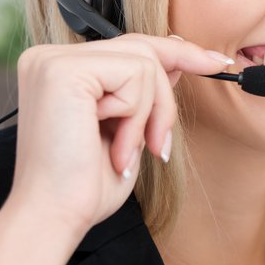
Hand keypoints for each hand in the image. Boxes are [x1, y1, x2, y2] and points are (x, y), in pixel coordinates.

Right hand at [2, 34, 230, 236]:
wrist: (54, 218)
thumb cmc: (83, 186)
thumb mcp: (125, 130)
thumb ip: (142, 92)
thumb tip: (176, 62)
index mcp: (59, 69)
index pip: (125, 47)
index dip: (176, 52)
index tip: (215, 61)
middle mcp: (49, 58)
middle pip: (140, 49)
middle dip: (165, 98)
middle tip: (162, 143)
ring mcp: (54, 61)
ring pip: (144, 62)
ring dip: (149, 114)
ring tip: (128, 152)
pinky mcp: (64, 71)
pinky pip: (134, 74)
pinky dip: (137, 115)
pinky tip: (116, 146)